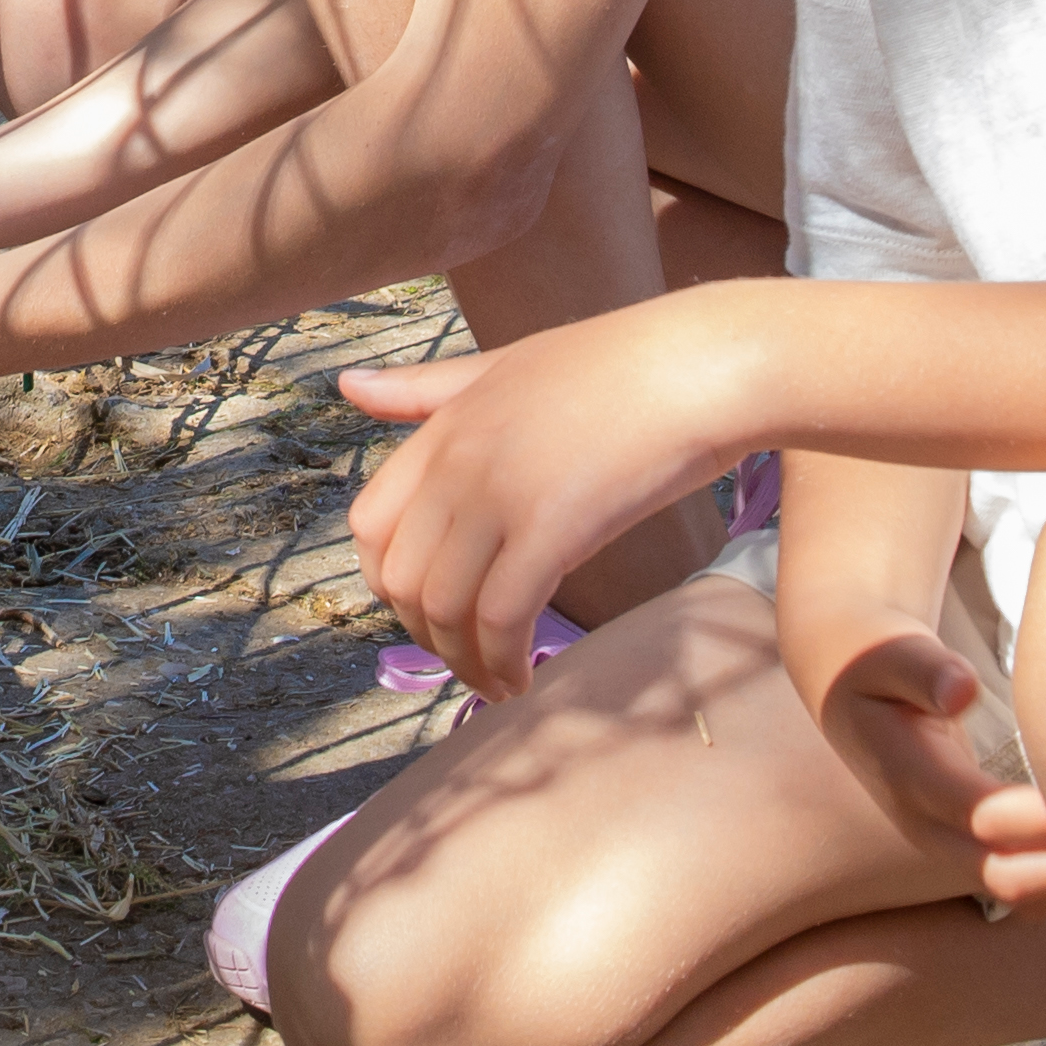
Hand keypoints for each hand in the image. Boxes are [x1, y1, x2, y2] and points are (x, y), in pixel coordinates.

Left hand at [340, 301, 744, 700]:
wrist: (699, 366)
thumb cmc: (616, 365)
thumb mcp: (504, 364)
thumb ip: (425, 389)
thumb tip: (347, 386)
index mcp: (442, 427)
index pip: (368, 524)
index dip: (387, 582)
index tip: (427, 611)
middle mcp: (456, 463)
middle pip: (398, 577)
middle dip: (423, 633)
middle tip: (466, 657)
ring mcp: (499, 495)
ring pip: (443, 607)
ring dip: (464, 661)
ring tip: (497, 680)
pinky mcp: (552, 530)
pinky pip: (501, 618)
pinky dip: (503, 661)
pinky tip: (524, 679)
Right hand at [792, 606, 1045, 912]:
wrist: (849, 686)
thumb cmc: (879, 661)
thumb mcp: (888, 652)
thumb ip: (925, 670)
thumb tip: (963, 691)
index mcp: (909, 778)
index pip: (983, 817)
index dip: (1042, 819)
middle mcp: (928, 826)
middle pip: (1009, 879)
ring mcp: (949, 843)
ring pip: (1024, 892)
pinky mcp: (971, 846)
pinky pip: (1028, 884)